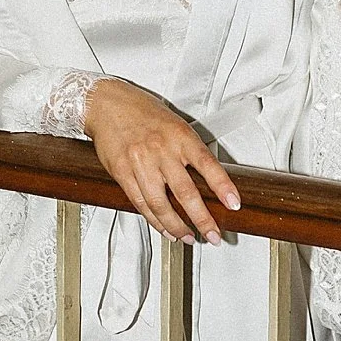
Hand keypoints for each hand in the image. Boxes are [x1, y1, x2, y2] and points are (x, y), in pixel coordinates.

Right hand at [83, 80, 241, 245]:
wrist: (107, 104)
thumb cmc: (143, 112)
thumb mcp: (175, 124)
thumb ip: (189, 150)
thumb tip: (208, 179)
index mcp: (179, 135)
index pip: (207, 164)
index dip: (223, 186)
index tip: (234, 203)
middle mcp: (161, 149)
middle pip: (185, 192)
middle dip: (202, 219)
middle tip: (213, 234)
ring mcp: (140, 162)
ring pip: (161, 204)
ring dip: (176, 226)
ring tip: (188, 236)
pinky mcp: (122, 173)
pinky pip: (141, 203)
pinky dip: (154, 220)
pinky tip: (164, 228)